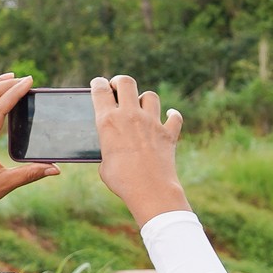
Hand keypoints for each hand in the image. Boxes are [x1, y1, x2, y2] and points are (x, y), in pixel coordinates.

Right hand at [91, 74, 187, 225]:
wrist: (149, 191)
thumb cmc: (121, 180)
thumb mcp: (104, 161)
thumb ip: (108, 146)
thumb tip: (113, 146)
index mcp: (108, 121)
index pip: (100, 90)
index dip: (98, 83)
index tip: (99, 84)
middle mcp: (130, 116)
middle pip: (126, 82)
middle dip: (120, 82)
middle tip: (119, 89)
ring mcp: (152, 122)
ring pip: (150, 95)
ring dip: (145, 99)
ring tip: (141, 107)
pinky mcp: (169, 133)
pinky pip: (175, 117)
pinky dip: (172, 116)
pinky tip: (169, 117)